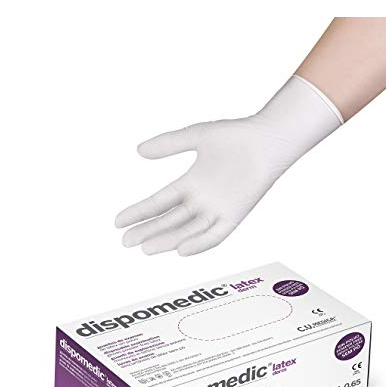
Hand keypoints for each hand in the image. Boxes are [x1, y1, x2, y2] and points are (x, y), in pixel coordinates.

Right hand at [115, 76, 342, 255]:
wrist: (267, 139)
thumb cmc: (235, 136)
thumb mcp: (195, 137)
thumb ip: (168, 144)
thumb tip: (139, 150)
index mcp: (191, 183)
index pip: (159, 203)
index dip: (139, 212)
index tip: (118, 222)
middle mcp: (202, 200)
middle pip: (169, 221)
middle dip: (147, 231)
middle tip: (125, 242)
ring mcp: (218, 209)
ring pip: (187, 230)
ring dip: (167, 240)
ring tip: (146, 248)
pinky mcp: (235, 215)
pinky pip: (215, 234)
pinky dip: (200, 243)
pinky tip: (181, 250)